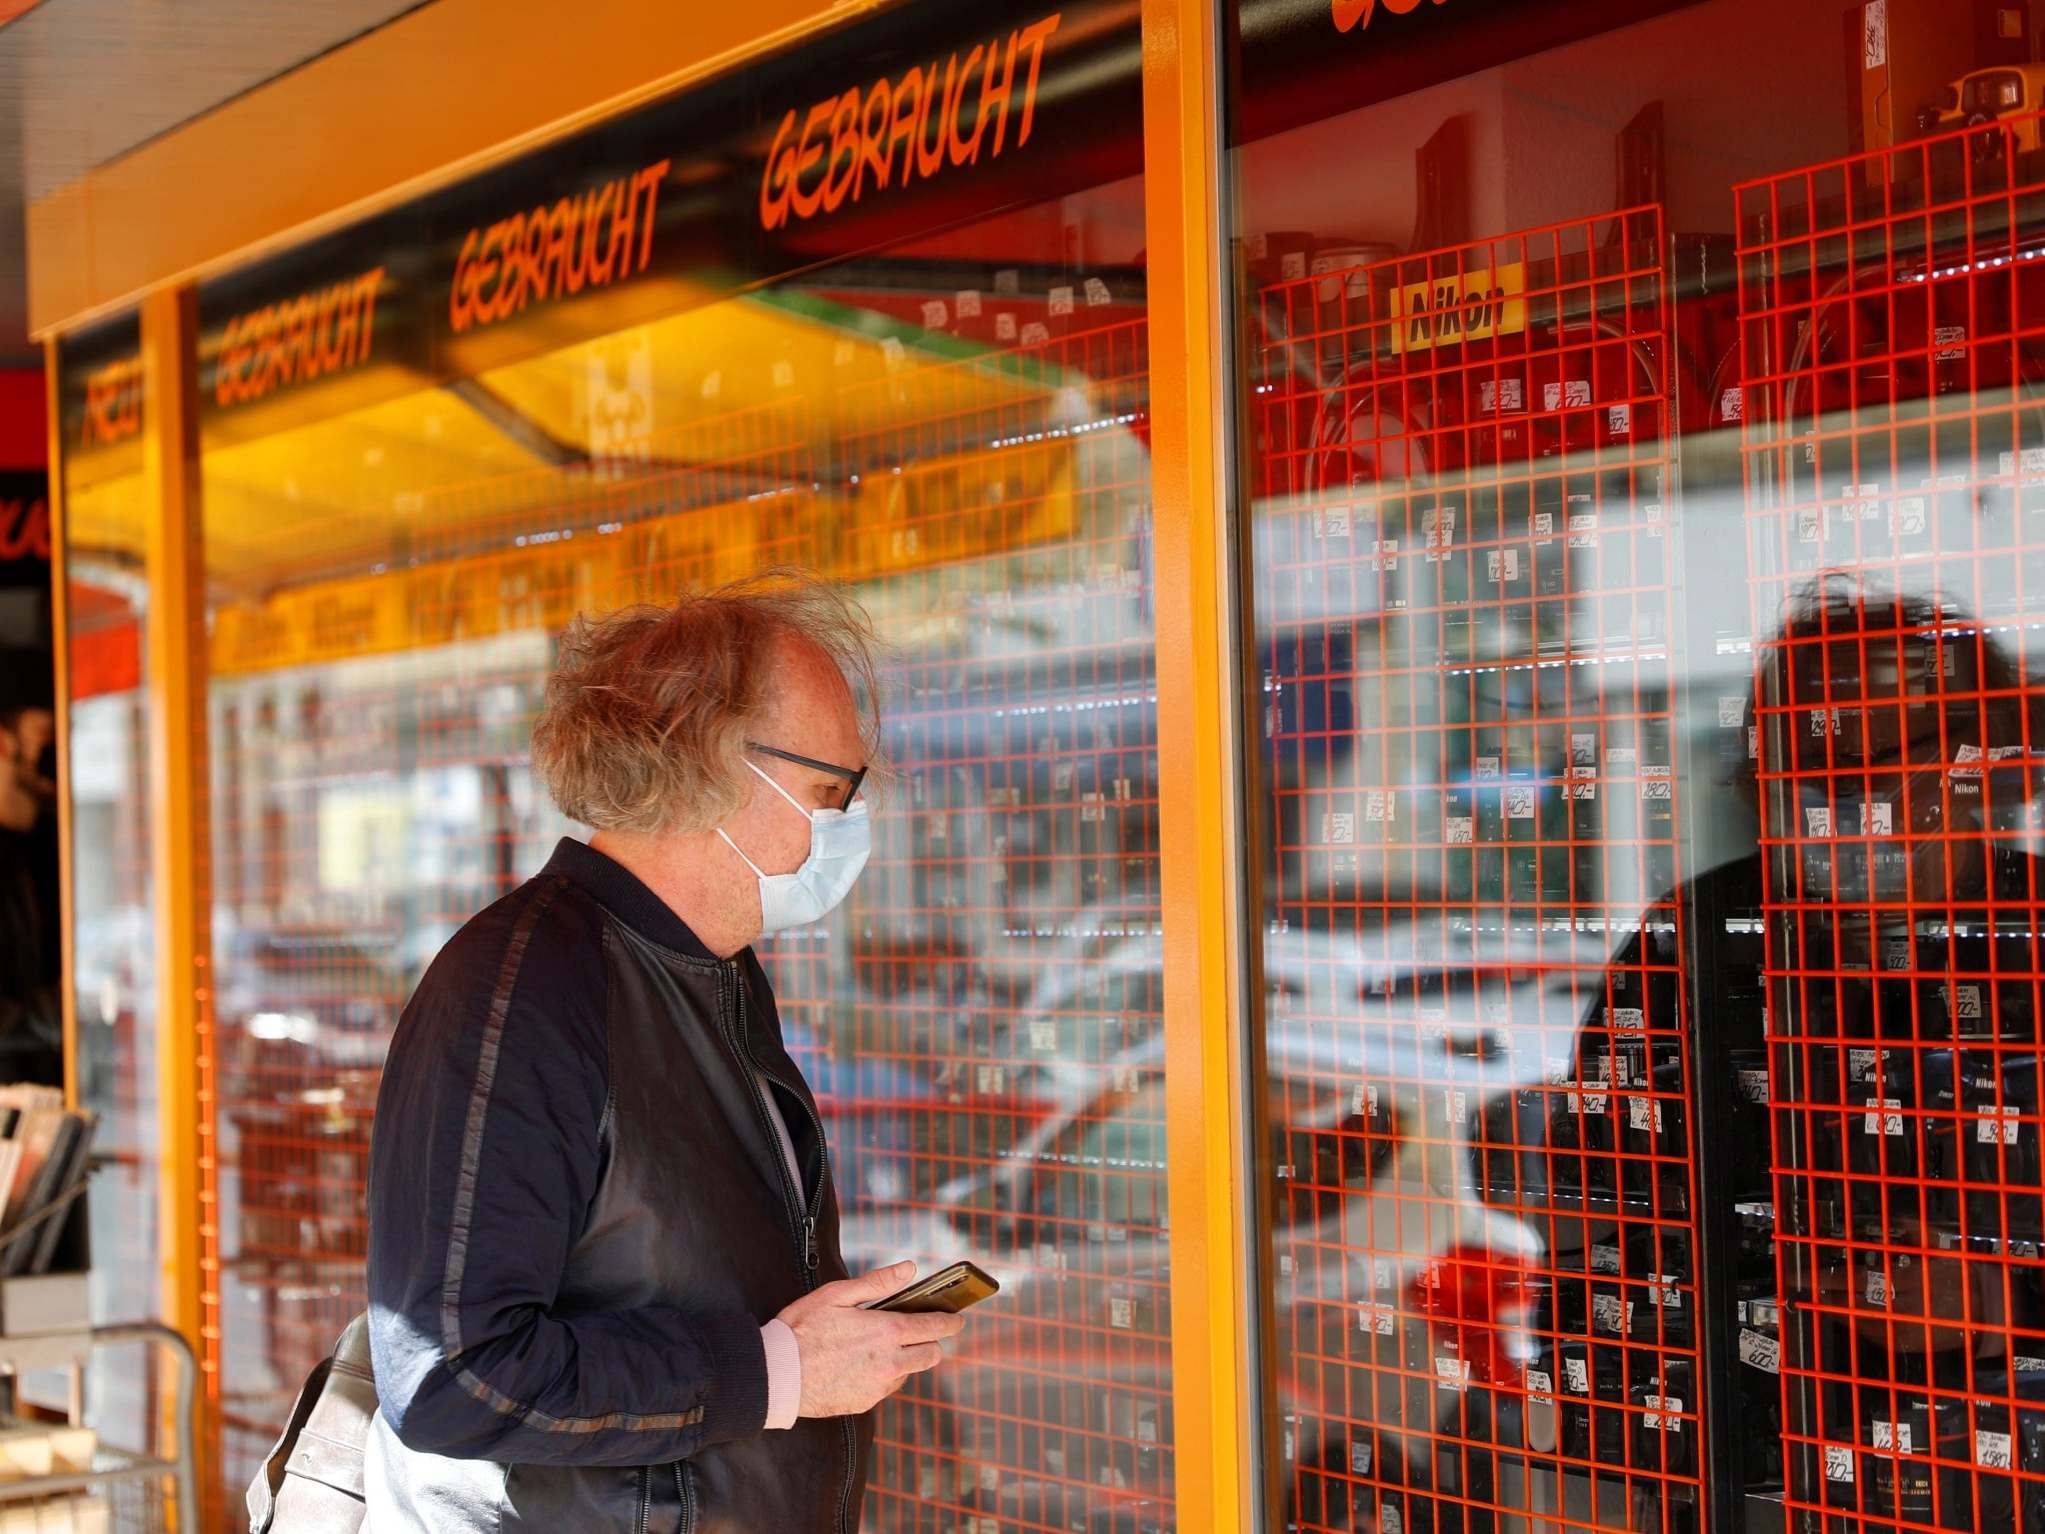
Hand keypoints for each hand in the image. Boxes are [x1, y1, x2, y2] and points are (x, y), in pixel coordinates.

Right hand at [776, 1262, 967, 1417]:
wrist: (777, 1374)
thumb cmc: (803, 1329)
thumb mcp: (838, 1294)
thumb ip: (878, 1282)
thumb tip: (909, 1268)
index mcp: (886, 1332)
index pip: (934, 1327)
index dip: (951, 1322)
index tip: (957, 1319)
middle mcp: (889, 1362)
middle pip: (931, 1355)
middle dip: (931, 1342)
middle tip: (918, 1330)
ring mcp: (878, 1386)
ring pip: (909, 1372)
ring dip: (906, 1359)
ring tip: (881, 1346)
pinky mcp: (864, 1403)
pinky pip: (887, 1388)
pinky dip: (884, 1375)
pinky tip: (863, 1364)